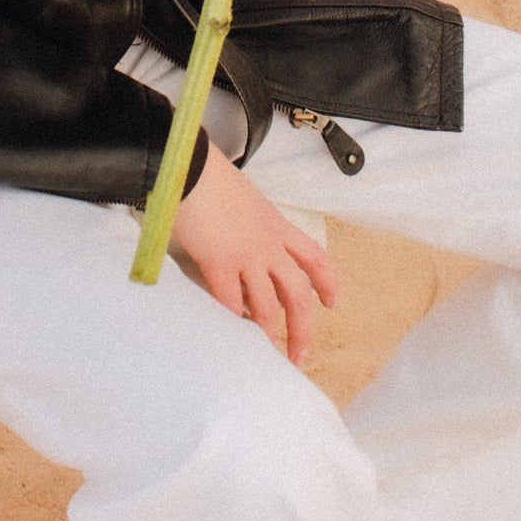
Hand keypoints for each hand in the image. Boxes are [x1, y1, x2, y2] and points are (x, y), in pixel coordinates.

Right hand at [173, 139, 337, 364]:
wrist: (189, 166)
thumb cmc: (208, 175)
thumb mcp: (244, 199)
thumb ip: (250, 223)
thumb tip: (241, 241)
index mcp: (276, 224)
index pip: (314, 258)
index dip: (327, 283)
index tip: (331, 303)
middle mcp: (268, 244)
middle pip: (298, 294)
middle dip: (302, 328)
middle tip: (299, 354)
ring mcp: (246, 255)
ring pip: (268, 307)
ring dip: (267, 334)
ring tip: (262, 352)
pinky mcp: (219, 263)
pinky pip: (231, 304)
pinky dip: (232, 322)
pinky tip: (230, 334)